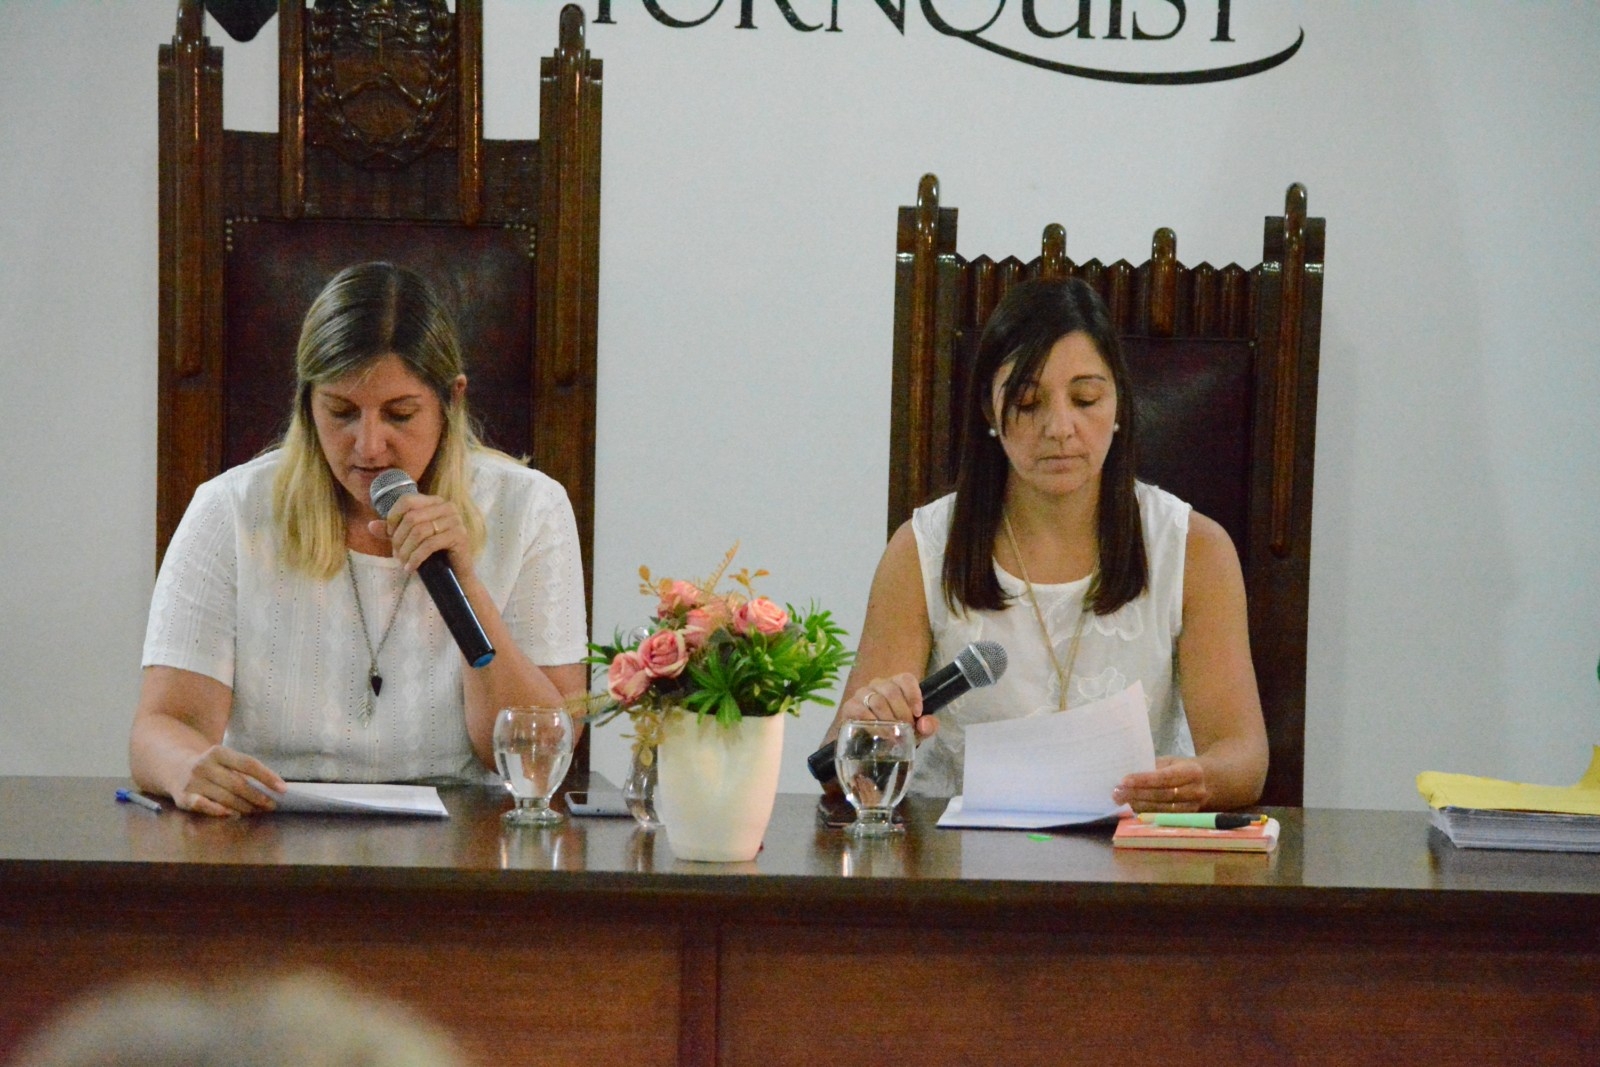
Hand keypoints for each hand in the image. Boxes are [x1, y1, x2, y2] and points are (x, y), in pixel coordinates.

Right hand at [171, 744, 285, 816]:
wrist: (175, 767)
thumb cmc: (211, 767)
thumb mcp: (224, 761)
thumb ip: (243, 771)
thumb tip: (272, 788)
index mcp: (218, 752)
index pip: (248, 764)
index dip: (267, 777)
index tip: (282, 789)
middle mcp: (204, 765)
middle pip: (238, 784)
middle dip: (258, 797)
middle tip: (271, 805)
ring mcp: (193, 782)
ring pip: (225, 797)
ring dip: (245, 807)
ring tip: (257, 811)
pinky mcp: (184, 797)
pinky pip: (203, 806)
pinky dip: (218, 811)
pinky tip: (231, 814)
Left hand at [369, 492, 468, 573]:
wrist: (457, 575)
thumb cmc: (433, 554)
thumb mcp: (408, 540)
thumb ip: (392, 531)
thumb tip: (371, 525)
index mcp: (435, 502)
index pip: (407, 501)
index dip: (393, 517)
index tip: (390, 535)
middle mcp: (447, 507)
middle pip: (412, 517)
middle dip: (399, 538)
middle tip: (396, 554)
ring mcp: (455, 520)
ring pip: (419, 531)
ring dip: (406, 550)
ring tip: (403, 562)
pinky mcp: (459, 536)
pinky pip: (430, 544)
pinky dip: (416, 558)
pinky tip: (410, 568)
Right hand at [845, 674, 936, 739]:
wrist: (873, 743)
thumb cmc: (897, 730)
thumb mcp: (917, 731)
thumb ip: (928, 726)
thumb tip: (924, 724)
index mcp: (897, 684)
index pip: (906, 679)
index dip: (913, 694)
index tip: (918, 713)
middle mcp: (879, 685)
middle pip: (891, 691)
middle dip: (901, 712)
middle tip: (906, 729)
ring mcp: (863, 694)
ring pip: (877, 701)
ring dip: (888, 720)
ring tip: (894, 735)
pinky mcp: (850, 706)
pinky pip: (860, 710)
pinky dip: (872, 723)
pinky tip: (880, 733)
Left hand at [1112, 755, 1206, 812]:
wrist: (1207, 783)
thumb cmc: (1182, 768)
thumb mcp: (1171, 761)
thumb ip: (1154, 767)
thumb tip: (1128, 774)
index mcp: (1192, 772)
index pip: (1165, 777)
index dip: (1144, 780)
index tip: (1124, 780)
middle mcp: (1196, 791)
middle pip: (1162, 795)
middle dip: (1137, 794)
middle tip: (1117, 792)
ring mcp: (1193, 807)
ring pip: (1161, 808)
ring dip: (1138, 805)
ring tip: (1120, 799)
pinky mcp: (1186, 818)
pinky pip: (1163, 817)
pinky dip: (1145, 812)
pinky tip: (1131, 807)